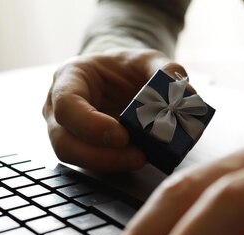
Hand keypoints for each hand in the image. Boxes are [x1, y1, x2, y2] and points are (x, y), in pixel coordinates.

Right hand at [43, 48, 187, 171]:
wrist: (122, 80)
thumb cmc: (126, 68)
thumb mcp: (147, 60)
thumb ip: (164, 71)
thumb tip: (186, 94)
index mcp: (68, 79)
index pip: (65, 105)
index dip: (90, 125)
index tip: (121, 135)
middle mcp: (58, 109)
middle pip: (64, 142)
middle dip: (100, 155)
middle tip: (138, 156)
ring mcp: (67, 133)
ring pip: (76, 159)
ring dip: (109, 164)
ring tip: (142, 158)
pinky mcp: (82, 151)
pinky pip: (92, 165)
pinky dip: (116, 166)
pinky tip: (138, 159)